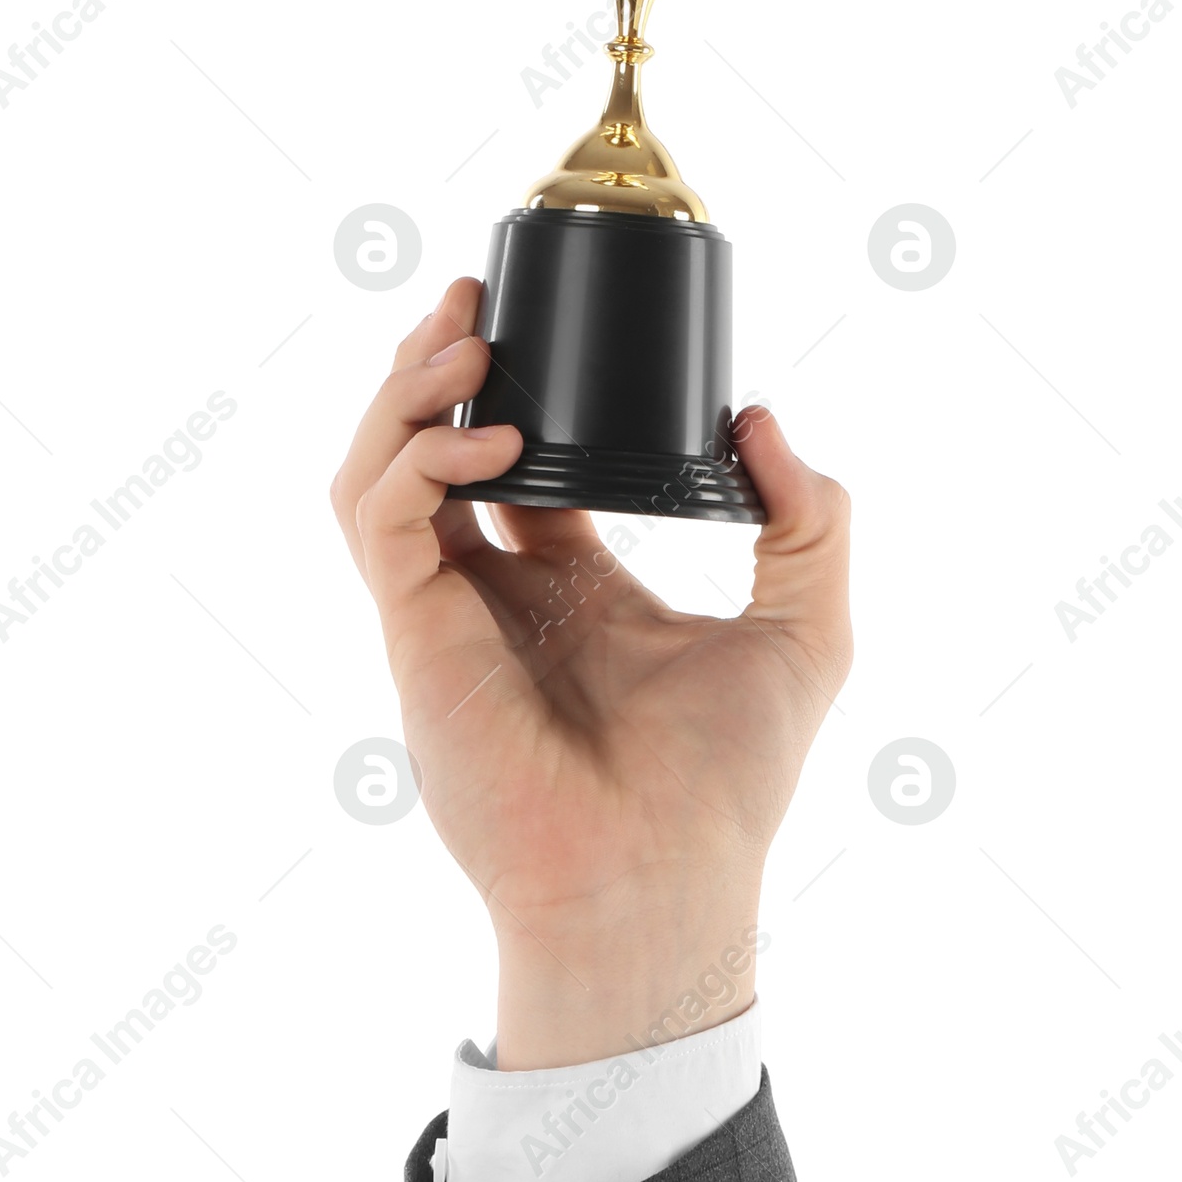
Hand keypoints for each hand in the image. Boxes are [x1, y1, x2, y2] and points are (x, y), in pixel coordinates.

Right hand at [330, 278, 850, 1069]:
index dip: (514, 388)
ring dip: (406, 395)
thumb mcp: (806, 629)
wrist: (664, 881)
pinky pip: (380, 522)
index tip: (536, 321)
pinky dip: (415, 461)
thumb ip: (805, 519)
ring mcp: (446, 616)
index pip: (515, 465)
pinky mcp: (417, 637)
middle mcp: (493, 596)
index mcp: (567, 589)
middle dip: (435, 367)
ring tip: (467, 339)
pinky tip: (487, 438)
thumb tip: (762, 420)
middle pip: (426, 451)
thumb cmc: (725, 787)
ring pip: (375, 473)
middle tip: (473, 300)